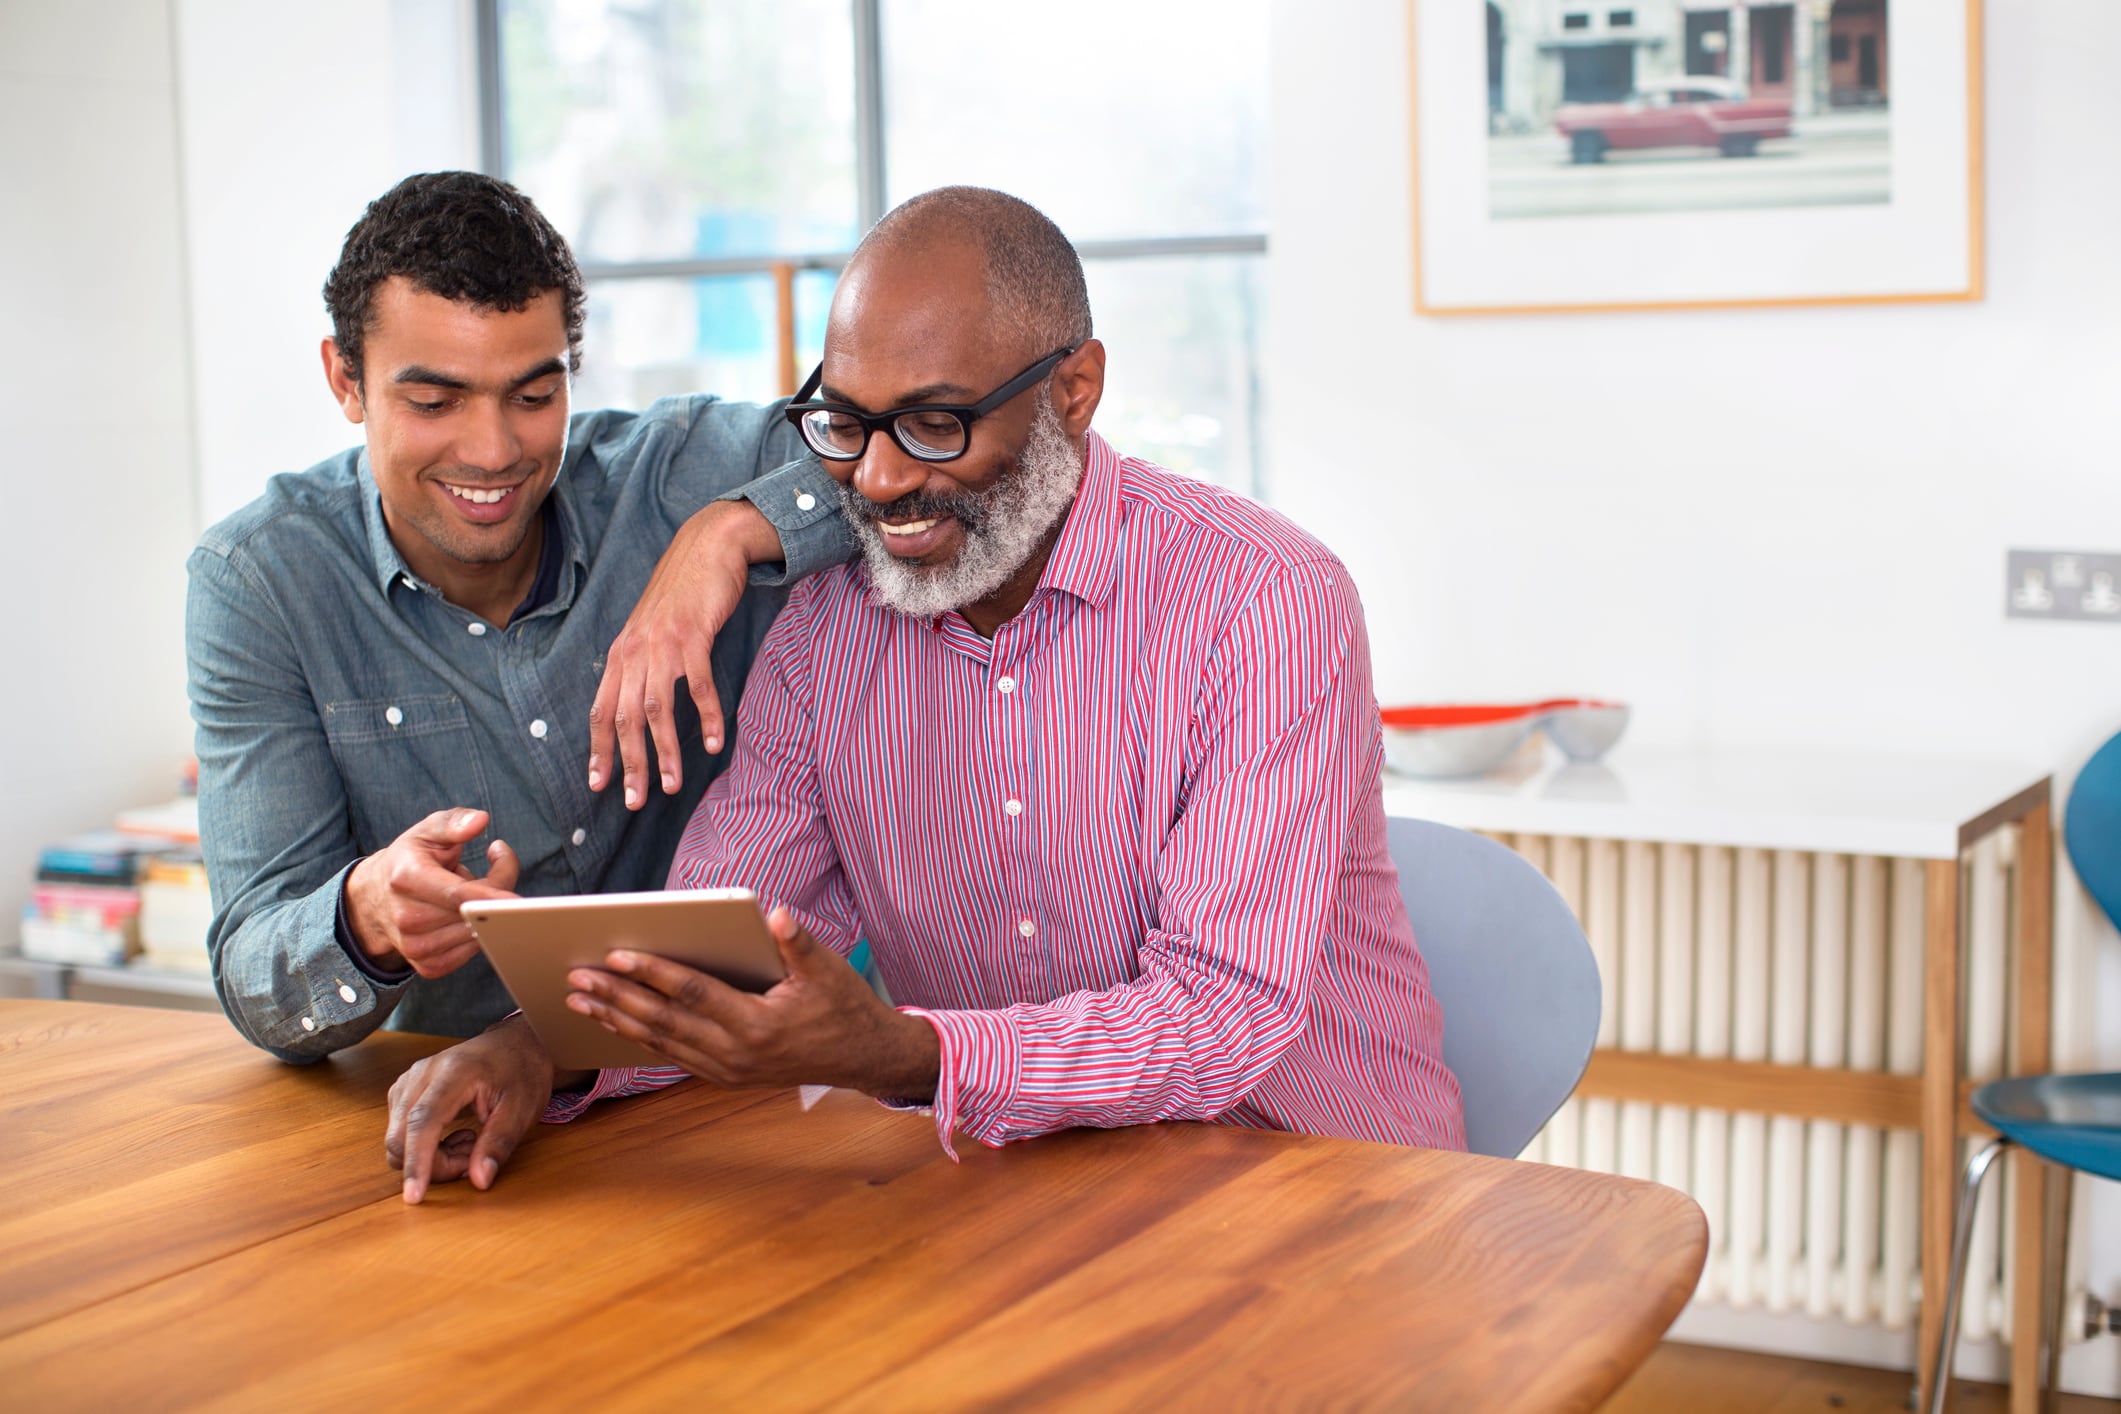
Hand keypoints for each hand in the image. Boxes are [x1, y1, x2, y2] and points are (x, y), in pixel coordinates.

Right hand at [345, 808, 520, 976]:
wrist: (375, 900)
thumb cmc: (409, 860)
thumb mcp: (426, 832)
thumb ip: (454, 823)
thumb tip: (481, 820)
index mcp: (406, 879)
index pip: (457, 894)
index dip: (492, 895)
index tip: (519, 899)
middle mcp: (407, 917)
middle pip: (473, 913)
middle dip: (496, 892)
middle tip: (497, 868)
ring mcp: (415, 946)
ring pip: (477, 934)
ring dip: (488, 914)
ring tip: (472, 894)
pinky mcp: (427, 966)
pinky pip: (471, 952)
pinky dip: (478, 934)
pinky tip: (467, 917)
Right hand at [384, 1014, 583, 1203]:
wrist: (517, 1044)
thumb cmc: (522, 1073)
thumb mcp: (522, 1110)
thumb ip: (499, 1144)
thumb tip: (479, 1180)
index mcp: (454, 1073)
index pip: (422, 1122)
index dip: (417, 1162)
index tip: (415, 1196)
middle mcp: (422, 1073)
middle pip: (400, 1136)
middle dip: (430, 1163)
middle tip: (471, 1158)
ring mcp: (409, 1080)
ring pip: (397, 1137)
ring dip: (427, 1155)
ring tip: (469, 1142)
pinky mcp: (405, 1090)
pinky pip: (400, 1130)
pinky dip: (423, 1145)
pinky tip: (453, 1136)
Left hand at [564, 907, 938, 1098]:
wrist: (863, 1058)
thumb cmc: (844, 1007)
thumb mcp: (829, 970)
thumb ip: (798, 942)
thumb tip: (775, 914)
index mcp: (757, 1023)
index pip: (693, 993)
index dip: (653, 972)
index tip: (617, 954)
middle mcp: (736, 1052)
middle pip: (664, 1021)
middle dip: (616, 998)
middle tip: (577, 978)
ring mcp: (728, 1069)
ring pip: (661, 1042)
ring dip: (617, 1020)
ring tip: (580, 1000)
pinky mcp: (726, 1076)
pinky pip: (673, 1055)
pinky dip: (640, 1038)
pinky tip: (615, 1022)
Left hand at [588, 499, 783, 810]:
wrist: (707, 547)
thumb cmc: (682, 593)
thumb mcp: (651, 629)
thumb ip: (642, 663)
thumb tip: (639, 703)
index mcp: (621, 654)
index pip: (600, 710)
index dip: (597, 750)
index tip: (599, 784)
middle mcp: (634, 652)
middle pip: (624, 718)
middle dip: (629, 764)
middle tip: (636, 801)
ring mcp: (663, 644)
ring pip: (656, 709)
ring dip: (663, 751)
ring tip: (671, 785)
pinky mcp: (693, 636)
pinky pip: (699, 685)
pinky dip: (706, 716)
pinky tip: (714, 742)